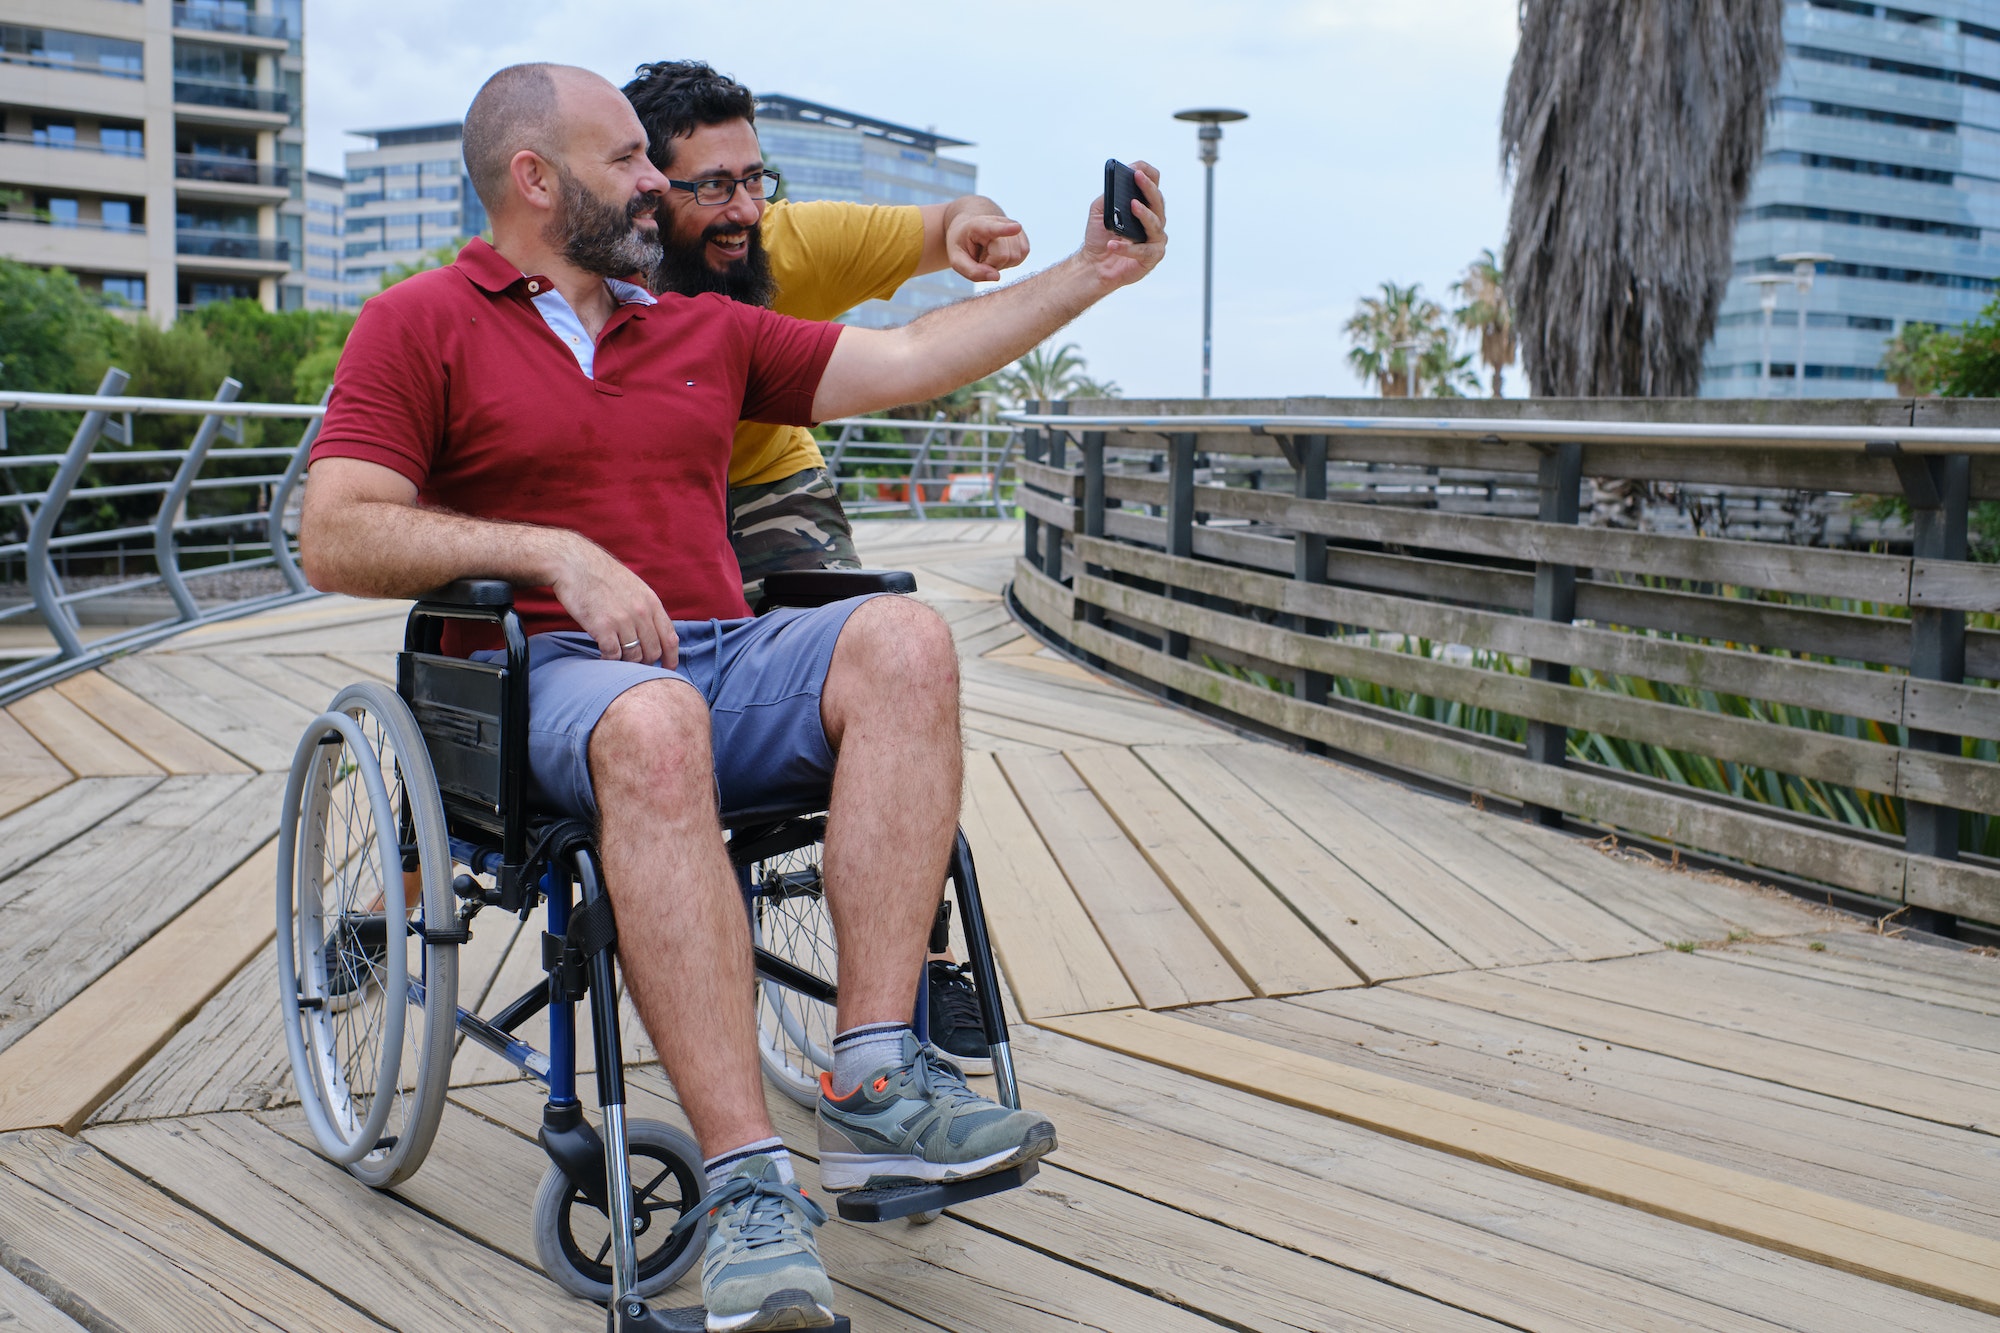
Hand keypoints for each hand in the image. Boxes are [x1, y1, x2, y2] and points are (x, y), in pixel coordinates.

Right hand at [547, 533, 679, 667]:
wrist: (574, 563)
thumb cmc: (601, 575)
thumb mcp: (634, 586)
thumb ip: (645, 608)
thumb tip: (654, 631)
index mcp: (651, 602)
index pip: (670, 637)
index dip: (671, 658)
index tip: (668, 669)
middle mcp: (641, 612)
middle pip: (653, 651)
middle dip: (646, 663)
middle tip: (635, 665)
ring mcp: (622, 620)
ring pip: (634, 656)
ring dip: (626, 663)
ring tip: (617, 659)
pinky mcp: (602, 627)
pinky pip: (613, 655)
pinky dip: (609, 661)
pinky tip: (603, 657)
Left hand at [947, 212, 1029, 281]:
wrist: (972, 229)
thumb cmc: (963, 244)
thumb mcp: (957, 259)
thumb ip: (972, 271)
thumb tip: (996, 277)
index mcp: (979, 225)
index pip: (994, 228)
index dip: (1006, 229)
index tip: (1016, 227)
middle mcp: (1001, 222)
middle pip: (1004, 255)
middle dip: (992, 264)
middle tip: (981, 257)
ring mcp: (1015, 229)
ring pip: (1015, 258)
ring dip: (1001, 264)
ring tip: (989, 255)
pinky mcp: (1023, 238)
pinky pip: (1020, 258)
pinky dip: (1009, 263)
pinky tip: (999, 256)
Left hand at [1079, 160, 1165, 288]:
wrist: (1094, 265)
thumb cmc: (1100, 237)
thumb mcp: (1100, 210)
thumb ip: (1110, 194)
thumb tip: (1118, 178)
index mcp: (1144, 208)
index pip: (1154, 187)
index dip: (1149, 176)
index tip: (1138, 169)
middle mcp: (1153, 222)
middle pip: (1158, 202)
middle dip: (1148, 188)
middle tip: (1138, 177)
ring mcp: (1155, 240)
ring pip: (1155, 224)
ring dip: (1144, 214)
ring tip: (1132, 205)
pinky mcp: (1151, 257)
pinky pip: (1142, 250)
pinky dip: (1127, 247)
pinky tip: (1112, 244)